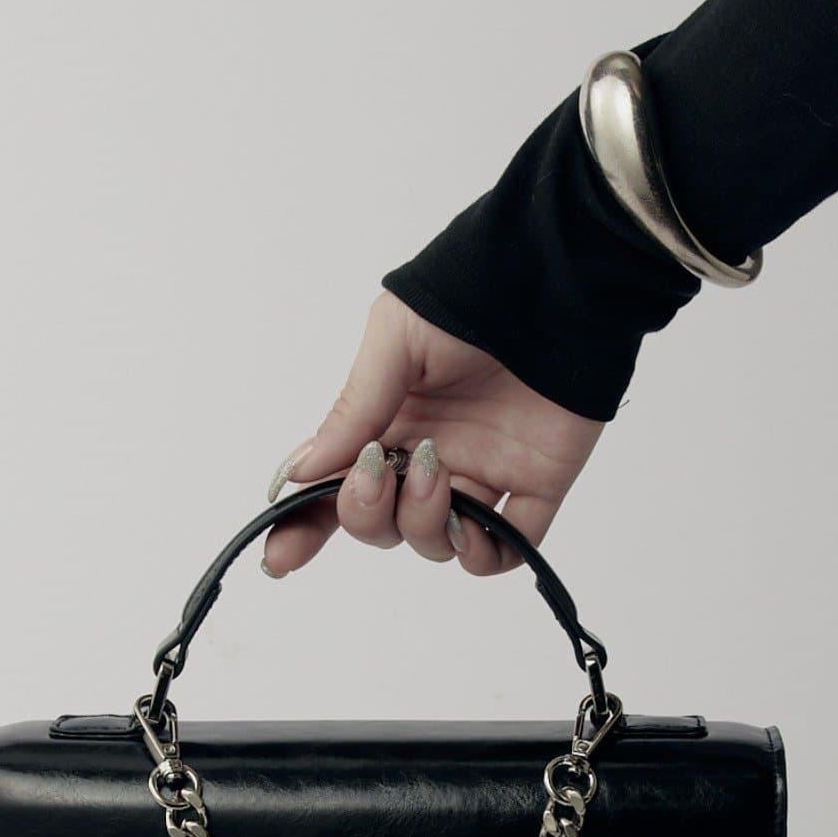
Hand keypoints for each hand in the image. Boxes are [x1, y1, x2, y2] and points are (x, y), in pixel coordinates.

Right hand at [261, 293, 602, 576]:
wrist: (556, 281)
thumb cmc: (471, 296)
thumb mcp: (394, 341)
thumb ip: (352, 409)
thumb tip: (299, 472)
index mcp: (388, 421)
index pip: (336, 488)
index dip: (305, 527)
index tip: (280, 555)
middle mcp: (429, 455)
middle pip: (381, 523)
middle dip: (367, 514)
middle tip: (379, 474)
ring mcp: (483, 473)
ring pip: (435, 542)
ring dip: (422, 523)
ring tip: (435, 474)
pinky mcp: (536, 485)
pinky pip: (507, 549)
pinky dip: (483, 554)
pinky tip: (469, 528)